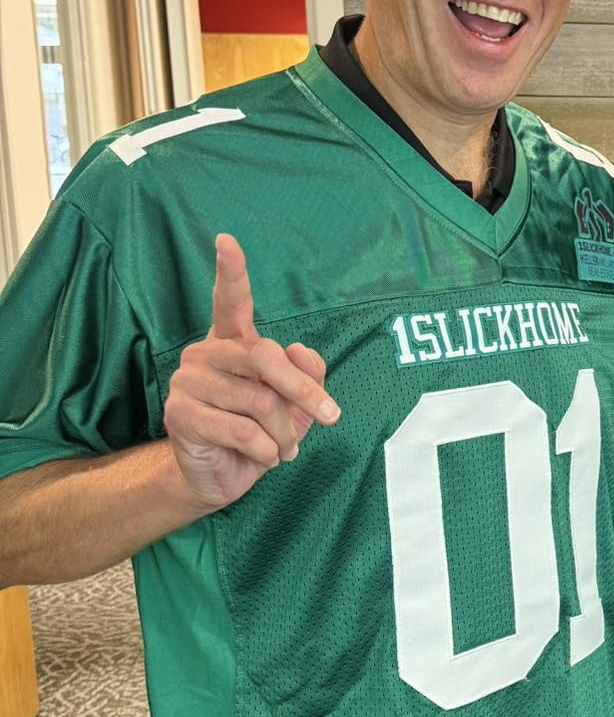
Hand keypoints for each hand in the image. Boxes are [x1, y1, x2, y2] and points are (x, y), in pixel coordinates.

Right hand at [163, 234, 339, 510]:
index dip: (231, 271)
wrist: (221, 476)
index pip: (230, 300)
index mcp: (232, 342)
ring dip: (284, 433)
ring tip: (284, 448)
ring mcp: (187, 381)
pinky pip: (242, 430)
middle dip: (304, 391)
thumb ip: (307, 375)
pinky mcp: (179, 413)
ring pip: (258, 401)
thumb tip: (301, 353)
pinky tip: (263, 457)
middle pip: (265, 357)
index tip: (226, 240)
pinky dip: (266, 451)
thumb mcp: (295, 404)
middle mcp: (205, 353)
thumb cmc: (260, 433)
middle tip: (330, 417)